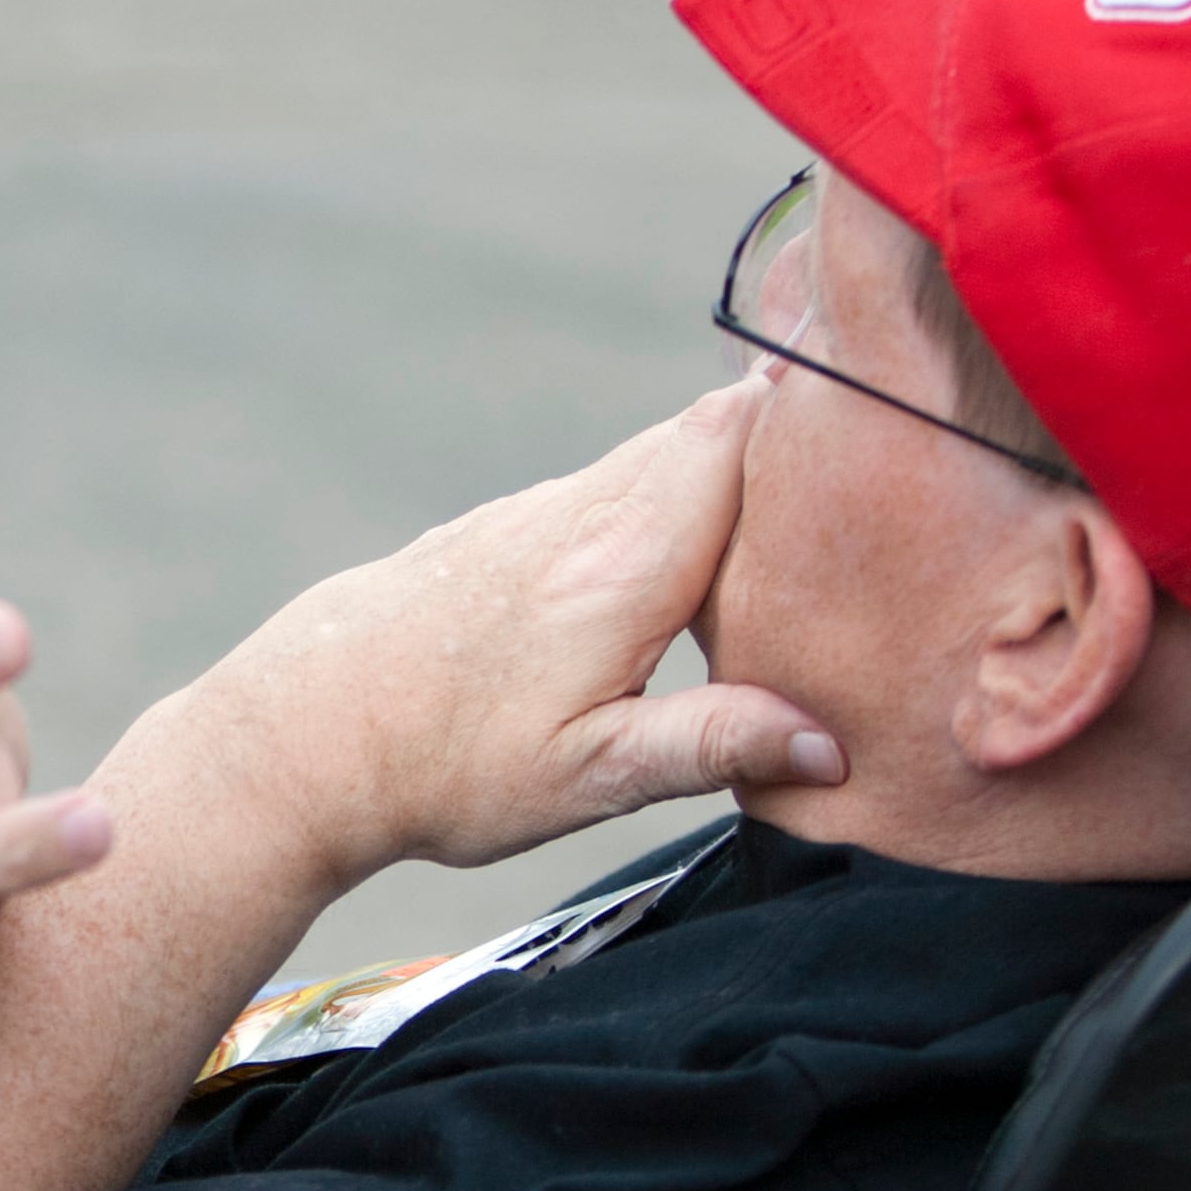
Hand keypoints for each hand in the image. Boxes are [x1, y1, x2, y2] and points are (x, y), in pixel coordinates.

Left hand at [199, 381, 843, 887]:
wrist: (297, 740)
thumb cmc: (439, 768)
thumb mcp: (588, 778)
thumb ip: (711, 745)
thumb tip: (830, 744)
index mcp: (625, 562)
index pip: (741, 435)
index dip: (817, 412)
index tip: (894, 416)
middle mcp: (584, 515)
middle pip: (714, 431)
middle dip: (794, 437)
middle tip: (879, 466)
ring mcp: (538, 515)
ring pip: (662, 459)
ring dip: (731, 473)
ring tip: (807, 517)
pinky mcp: (504, 534)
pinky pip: (612, 490)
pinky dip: (668, 502)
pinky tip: (692, 557)